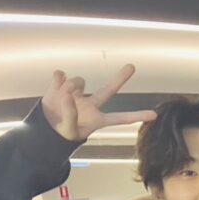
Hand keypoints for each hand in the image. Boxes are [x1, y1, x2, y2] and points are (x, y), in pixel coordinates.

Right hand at [41, 64, 155, 141]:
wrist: (44, 128)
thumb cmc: (63, 132)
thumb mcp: (69, 130)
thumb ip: (71, 113)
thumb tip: (69, 92)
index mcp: (98, 119)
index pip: (120, 118)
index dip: (136, 116)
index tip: (155, 115)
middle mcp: (91, 103)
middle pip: (108, 90)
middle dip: (120, 78)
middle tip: (132, 66)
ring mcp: (77, 93)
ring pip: (79, 81)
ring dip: (72, 86)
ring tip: (63, 97)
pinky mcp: (61, 86)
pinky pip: (61, 76)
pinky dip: (59, 78)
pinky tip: (57, 82)